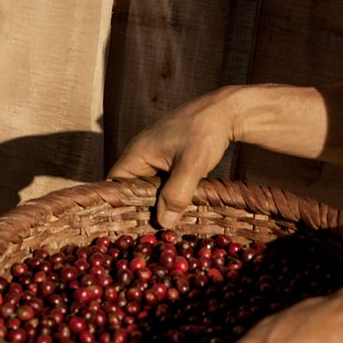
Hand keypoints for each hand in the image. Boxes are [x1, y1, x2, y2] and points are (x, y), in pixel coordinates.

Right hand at [108, 88, 239, 228]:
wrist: (227, 111)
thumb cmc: (205, 131)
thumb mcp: (191, 165)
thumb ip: (176, 194)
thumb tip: (164, 224)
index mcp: (137, 153)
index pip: (115, 184)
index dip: (120, 205)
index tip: (131, 226)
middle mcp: (142, 155)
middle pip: (132, 189)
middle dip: (142, 208)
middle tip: (153, 230)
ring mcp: (157, 157)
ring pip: (150, 187)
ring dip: (158, 203)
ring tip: (167, 224)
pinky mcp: (171, 160)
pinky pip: (163, 182)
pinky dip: (170, 194)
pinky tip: (180, 208)